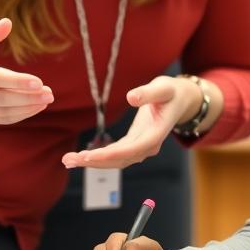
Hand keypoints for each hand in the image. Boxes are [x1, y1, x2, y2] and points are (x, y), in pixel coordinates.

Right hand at [0, 19, 53, 123]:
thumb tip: (8, 23)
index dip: (18, 81)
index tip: (40, 82)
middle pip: (0, 98)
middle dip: (28, 98)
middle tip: (50, 93)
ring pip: (0, 112)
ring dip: (26, 109)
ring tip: (46, 100)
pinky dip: (16, 115)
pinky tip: (32, 107)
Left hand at [61, 75, 200, 168]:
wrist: (180, 100)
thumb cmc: (172, 92)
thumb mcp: (163, 88)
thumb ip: (148, 93)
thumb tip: (131, 97)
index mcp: (157, 133)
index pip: (131, 149)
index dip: (110, 154)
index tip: (89, 156)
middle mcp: (149, 145)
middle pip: (120, 159)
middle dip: (94, 161)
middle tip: (70, 160)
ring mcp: (142, 147)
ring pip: (116, 161)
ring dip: (93, 162)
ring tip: (69, 160)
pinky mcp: (135, 144)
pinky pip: (116, 155)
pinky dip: (99, 157)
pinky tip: (81, 157)